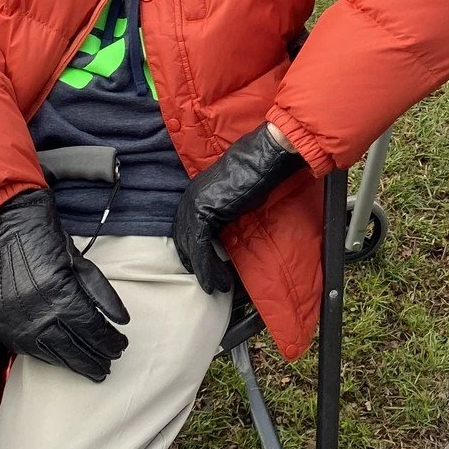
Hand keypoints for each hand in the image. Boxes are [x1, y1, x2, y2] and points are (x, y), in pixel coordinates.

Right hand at [0, 188, 129, 381]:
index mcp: (62, 297)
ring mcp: (18, 324)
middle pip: (75, 348)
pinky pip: (29, 351)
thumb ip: (101, 294)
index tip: (121, 346)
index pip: (93, 330)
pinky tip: (63, 359)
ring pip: (53, 355)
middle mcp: (39, 316)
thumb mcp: (80, 262)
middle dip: (95, 359)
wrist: (4, 230)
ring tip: (92, 370)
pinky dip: (49, 357)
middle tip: (109, 365)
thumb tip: (122, 321)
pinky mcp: (3, 326)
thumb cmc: (46, 240)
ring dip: (75, 364)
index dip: (109, 342)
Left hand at [173, 123, 304, 294]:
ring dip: (204, 270)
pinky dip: (206, 266)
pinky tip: (215, 280)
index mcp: (194, 195)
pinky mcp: (202, 212)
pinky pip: (200, 246)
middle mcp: (189, 199)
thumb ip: (222, 217)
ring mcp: (193, 204)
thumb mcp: (233, 202)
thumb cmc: (256, 177)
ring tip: (217, 287)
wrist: (262, 161)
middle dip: (198, 265)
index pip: (187, 232)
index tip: (206, 271)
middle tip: (212, 284)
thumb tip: (222, 236)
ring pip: (192, 247)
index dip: (195, 254)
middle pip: (185, 241)